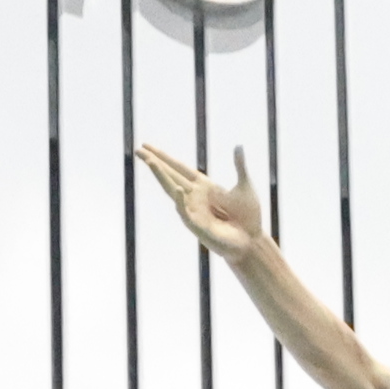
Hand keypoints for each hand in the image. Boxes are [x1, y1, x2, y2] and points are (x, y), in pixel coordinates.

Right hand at [138, 142, 272, 267]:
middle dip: (155, 163)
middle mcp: (194, 196)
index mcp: (203, 186)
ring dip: (162, 177)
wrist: (252, 241)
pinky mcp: (197, 225)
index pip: (179, 168)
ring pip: (173, 190)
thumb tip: (239, 146)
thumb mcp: (245, 187)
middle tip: (138, 150)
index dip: (164, 157)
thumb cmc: (248, 217)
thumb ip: (239, 167)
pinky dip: (182, 201)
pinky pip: (186, 212)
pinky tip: (177, 189)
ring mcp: (193, 210)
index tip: (147, 146)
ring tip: (151, 162)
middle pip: (170, 176)